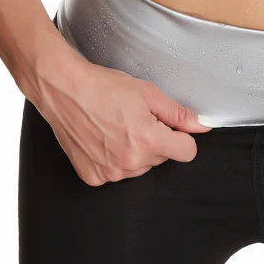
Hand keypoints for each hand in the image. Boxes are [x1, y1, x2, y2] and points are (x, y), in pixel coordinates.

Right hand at [32, 55, 210, 185]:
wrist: (62, 89)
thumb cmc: (100, 87)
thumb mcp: (147, 93)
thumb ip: (178, 114)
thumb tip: (200, 126)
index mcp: (149, 140)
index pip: (187, 152)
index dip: (181, 137)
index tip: (169, 128)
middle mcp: (131, 161)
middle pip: (162, 158)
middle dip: (155, 141)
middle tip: (134, 120)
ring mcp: (111, 172)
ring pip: (140, 167)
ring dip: (135, 152)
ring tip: (115, 128)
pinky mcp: (94, 176)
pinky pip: (116, 173)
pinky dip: (113, 160)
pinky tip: (102, 140)